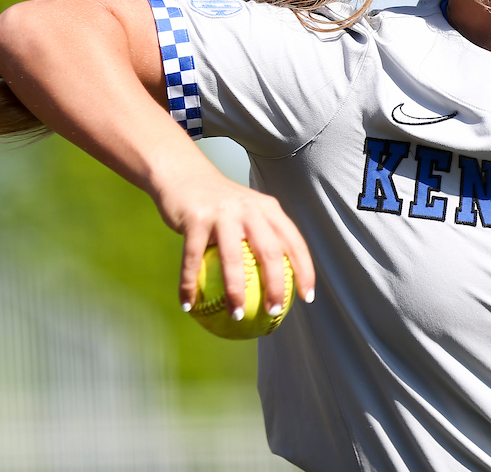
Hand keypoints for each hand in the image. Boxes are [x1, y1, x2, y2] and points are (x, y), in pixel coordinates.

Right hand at [151, 161, 315, 318]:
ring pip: (233, 259)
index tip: (308, 297)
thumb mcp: (246, 210)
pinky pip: (192, 259)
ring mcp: (222, 213)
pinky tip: (188, 306)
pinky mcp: (195, 218)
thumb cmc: (219, 203)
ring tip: (236, 316)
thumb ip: (262, 236)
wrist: (183, 174)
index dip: (305, 270)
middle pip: (270, 252)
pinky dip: (189, 285)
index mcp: (268, 208)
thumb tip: (276, 283)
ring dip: (235, 292)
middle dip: (276, 285)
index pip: (294, 242)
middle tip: (274, 312)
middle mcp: (249, 209)